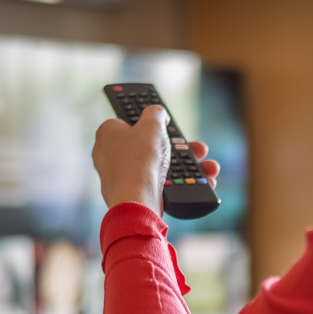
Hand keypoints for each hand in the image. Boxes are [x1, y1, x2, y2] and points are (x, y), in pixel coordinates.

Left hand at [92, 106, 220, 212]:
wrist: (136, 201)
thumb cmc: (140, 160)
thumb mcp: (152, 123)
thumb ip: (156, 112)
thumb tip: (158, 113)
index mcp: (107, 133)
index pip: (130, 121)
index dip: (150, 123)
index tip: (166, 125)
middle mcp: (108, 154)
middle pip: (149, 146)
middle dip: (177, 148)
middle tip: (194, 148)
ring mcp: (119, 176)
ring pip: (156, 166)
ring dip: (184, 167)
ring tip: (206, 169)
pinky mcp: (130, 193)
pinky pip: (156, 184)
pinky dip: (176, 184)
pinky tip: (197, 183)